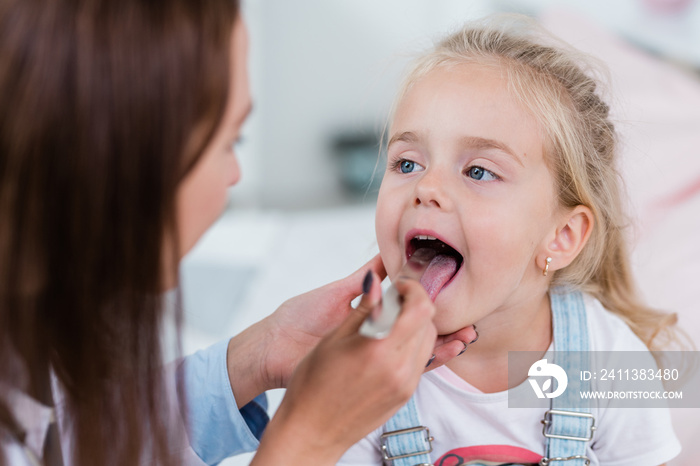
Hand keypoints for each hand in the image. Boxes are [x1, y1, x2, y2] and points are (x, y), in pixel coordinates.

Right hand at [224, 254, 476, 408]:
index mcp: (380, 349)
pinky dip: (413, 345)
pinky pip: (421, 362)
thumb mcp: (334, 338)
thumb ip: (363, 309)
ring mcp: (405, 385)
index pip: (421, 308)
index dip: (414, 289)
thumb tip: (376, 281)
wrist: (310, 431)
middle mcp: (400, 369)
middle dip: (415, 305)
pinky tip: (391, 343)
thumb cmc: (312, 385)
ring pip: (428, 342)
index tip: (399, 285)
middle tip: (393, 299)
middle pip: (428, 323)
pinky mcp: (405, 396)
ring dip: (416, 325)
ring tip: (391, 321)